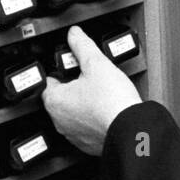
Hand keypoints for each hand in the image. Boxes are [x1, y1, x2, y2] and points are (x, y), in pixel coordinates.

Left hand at [42, 26, 140, 155]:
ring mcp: (73, 135)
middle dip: (72, 88)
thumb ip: (82, 45)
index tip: (71, 67)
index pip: (48, 81)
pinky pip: (86, 129)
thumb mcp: (97, 63)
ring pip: (73, 115)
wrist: (131, 128)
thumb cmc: (112, 101)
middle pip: (60, 98)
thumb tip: (74, 34)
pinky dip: (93, 120)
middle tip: (89, 79)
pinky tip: (105, 111)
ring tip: (100, 94)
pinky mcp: (88, 145)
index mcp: (55, 100)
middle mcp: (60, 121)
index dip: (61, 71)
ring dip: (82, 106)